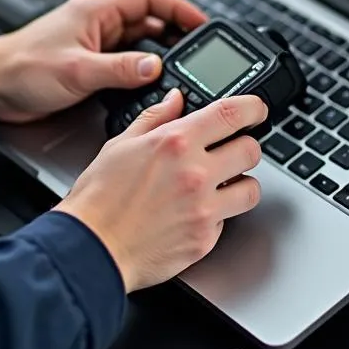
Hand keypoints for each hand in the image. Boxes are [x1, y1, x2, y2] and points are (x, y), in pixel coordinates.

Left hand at [0, 0, 206, 123]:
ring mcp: (94, 44)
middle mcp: (97, 24)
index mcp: (96, 11)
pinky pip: (125, 62)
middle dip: (174, 34)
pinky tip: (150, 85)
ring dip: (159, 54)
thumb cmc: (21, 68)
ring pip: (138, 43)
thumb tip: (154, 68)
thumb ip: (118, 69)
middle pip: (147, 21)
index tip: (200, 23)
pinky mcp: (89, 64)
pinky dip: (141, 71)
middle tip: (197, 52)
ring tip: (182, 70)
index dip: (178, 8)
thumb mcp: (76, 70)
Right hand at [54, 90, 267, 291]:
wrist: (91, 248)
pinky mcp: (204, 240)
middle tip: (233, 150)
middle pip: (251, 151)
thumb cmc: (99, 199)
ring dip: (240, 184)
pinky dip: (217, 216)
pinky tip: (194, 213)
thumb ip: (155, 118)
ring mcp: (204, 209)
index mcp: (176, 142)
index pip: (231, 113)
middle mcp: (195, 173)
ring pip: (251, 189)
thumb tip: (175, 101)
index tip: (256, 110)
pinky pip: (227, 222)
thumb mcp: (120, 144)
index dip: (253, 107)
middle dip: (246, 147)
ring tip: (221, 185)